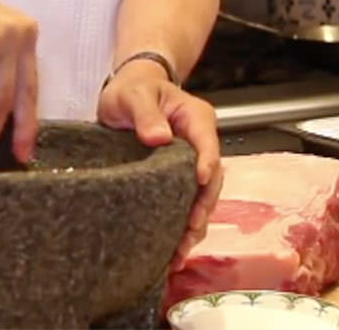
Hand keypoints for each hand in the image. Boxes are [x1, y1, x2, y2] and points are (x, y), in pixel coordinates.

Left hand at [97, 61, 222, 268]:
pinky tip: (172, 249)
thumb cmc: (134, 89)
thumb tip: (158, 137)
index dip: (207, 164)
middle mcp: (199, 144)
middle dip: (203, 206)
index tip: (201, 183)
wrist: (128, 92)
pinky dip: (181, 226)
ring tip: (180, 250)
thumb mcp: (135, 95)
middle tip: (191, 229)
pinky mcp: (177, 179)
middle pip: (210, 178)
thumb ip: (145, 114)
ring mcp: (190, 163)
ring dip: (194, 224)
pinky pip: (185, 203)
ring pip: (201, 197)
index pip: (208, 144)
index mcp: (196, 119)